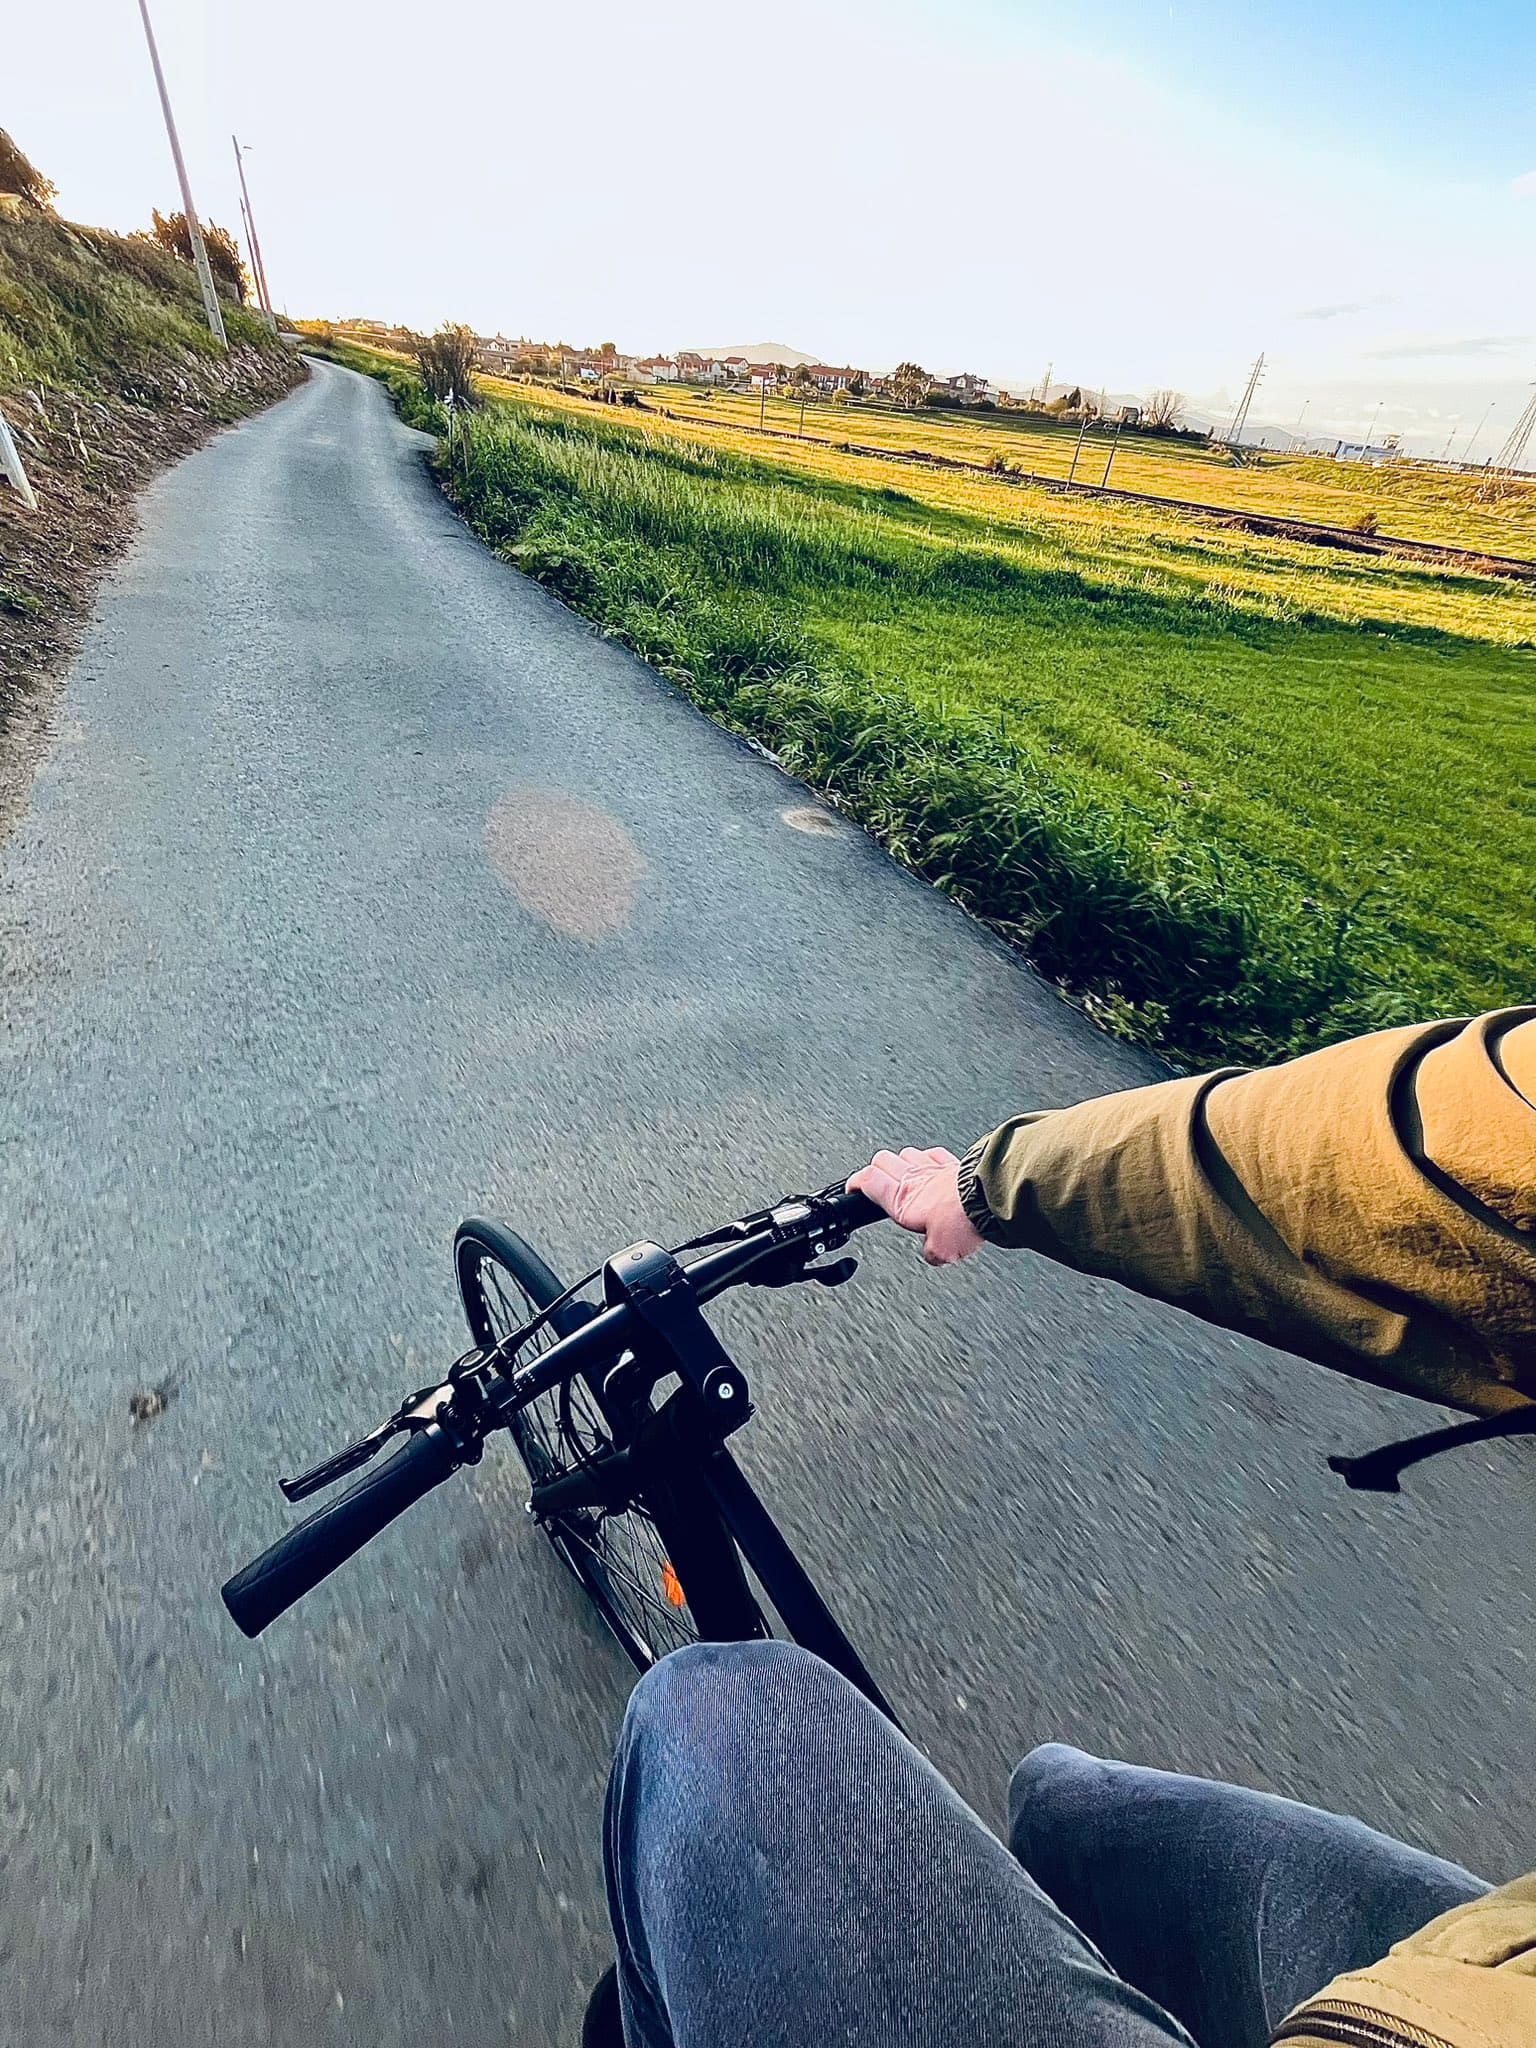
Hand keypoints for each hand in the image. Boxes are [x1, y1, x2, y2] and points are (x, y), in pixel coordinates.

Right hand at [847, 1148, 984, 1266]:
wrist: (991, 1198)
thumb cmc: (964, 1219)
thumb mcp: (942, 1251)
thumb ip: (932, 1253)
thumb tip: (933, 1254)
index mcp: (902, 1199)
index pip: (868, 1180)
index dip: (855, 1183)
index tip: (852, 1188)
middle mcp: (914, 1178)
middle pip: (882, 1159)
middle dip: (876, 1168)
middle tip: (877, 1180)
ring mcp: (933, 1166)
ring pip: (906, 1152)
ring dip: (902, 1161)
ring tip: (905, 1174)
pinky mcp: (953, 1162)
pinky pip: (934, 1153)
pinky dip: (930, 1158)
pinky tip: (934, 1166)